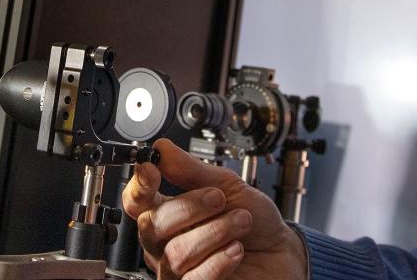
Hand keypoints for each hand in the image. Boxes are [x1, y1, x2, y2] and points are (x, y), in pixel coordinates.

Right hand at [122, 138, 307, 279]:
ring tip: (240, 222)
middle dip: (190, 208)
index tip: (152, 169)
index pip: (136, 200)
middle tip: (219, 198)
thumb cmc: (253, 221)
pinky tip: (236, 249)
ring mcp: (177, 268)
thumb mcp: (228, 185)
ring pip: (176, 253)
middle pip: (153, 225)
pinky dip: (219, 260)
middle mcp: (166, 241)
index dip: (139, 185)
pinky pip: (194, 278)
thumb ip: (192, 169)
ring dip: (215, 232)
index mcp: (167, 210)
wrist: (280, 252)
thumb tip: (162, 148)